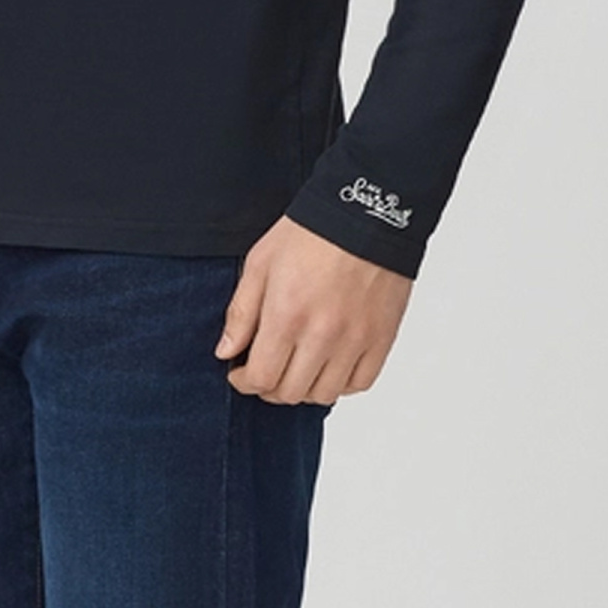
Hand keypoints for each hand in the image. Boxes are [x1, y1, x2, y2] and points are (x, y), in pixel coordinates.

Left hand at [215, 216, 410, 404]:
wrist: (367, 213)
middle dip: (269, 388)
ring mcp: (355, 341)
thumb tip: (226, 352)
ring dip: (304, 388)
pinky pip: (360, 383)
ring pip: (323, 394)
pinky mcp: (381, 339)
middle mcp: (322, 335)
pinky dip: (341, 383)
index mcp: (287, 316)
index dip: (244, 382)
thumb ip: (241, 313)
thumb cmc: (312, 233)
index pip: (261, 378)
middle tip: (266, 371)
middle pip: (290, 392)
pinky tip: (329, 366)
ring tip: (297, 369)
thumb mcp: (260, 263)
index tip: (241, 374)